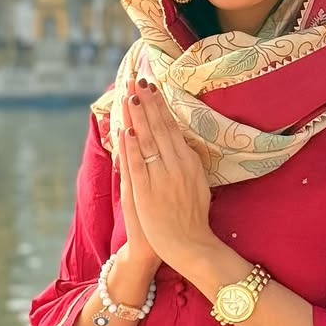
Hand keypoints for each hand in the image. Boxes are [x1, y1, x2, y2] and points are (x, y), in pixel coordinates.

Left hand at [122, 79, 213, 272]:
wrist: (190, 245)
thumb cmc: (193, 216)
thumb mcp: (198, 183)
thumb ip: (187, 161)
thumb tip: (179, 140)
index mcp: (190, 162)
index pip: (172, 127)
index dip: (160, 105)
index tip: (152, 86)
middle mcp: (177, 166)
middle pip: (159, 128)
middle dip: (148, 103)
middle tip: (139, 79)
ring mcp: (162, 178)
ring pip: (148, 141)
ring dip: (138, 117)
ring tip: (130, 96)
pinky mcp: (147, 192)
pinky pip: (137, 165)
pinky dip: (132, 148)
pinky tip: (127, 131)